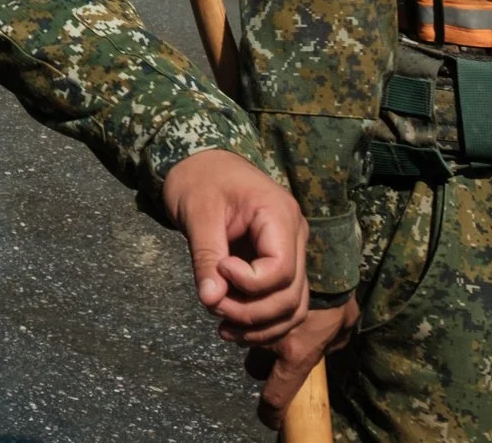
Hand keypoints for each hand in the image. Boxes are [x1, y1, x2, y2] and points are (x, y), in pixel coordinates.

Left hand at [161, 148, 309, 345]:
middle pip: (290, 295)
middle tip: (213, 307)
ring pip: (293, 307)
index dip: (249, 284)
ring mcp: (291, 251)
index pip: (280, 269)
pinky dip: (262, 322)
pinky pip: (282, 302)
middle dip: (252, 312)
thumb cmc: (198, 179)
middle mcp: (295, 235)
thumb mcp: (197, 214)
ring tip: (223, 327)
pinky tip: (232, 326)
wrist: (200, 163)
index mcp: (279, 214)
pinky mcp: (279, 264)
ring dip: (260, 326)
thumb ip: (205, 258)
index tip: (219, 269)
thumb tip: (211, 300)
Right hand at [248, 298, 355, 427]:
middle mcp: (272, 343)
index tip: (270, 419)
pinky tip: (244, 297)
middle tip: (264, 345)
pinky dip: (240, 306)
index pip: (277, 395)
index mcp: (296, 354)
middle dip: (256, 360)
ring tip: (253, 317)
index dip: (272, 412)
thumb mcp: (346, 319)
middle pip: (253, 366)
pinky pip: (235, 311)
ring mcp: (256, 321)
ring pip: (241, 337)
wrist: (318, 260)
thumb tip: (332, 348)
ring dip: (245, 331)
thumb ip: (337, 339)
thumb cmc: (336, 293)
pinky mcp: (244, 298)